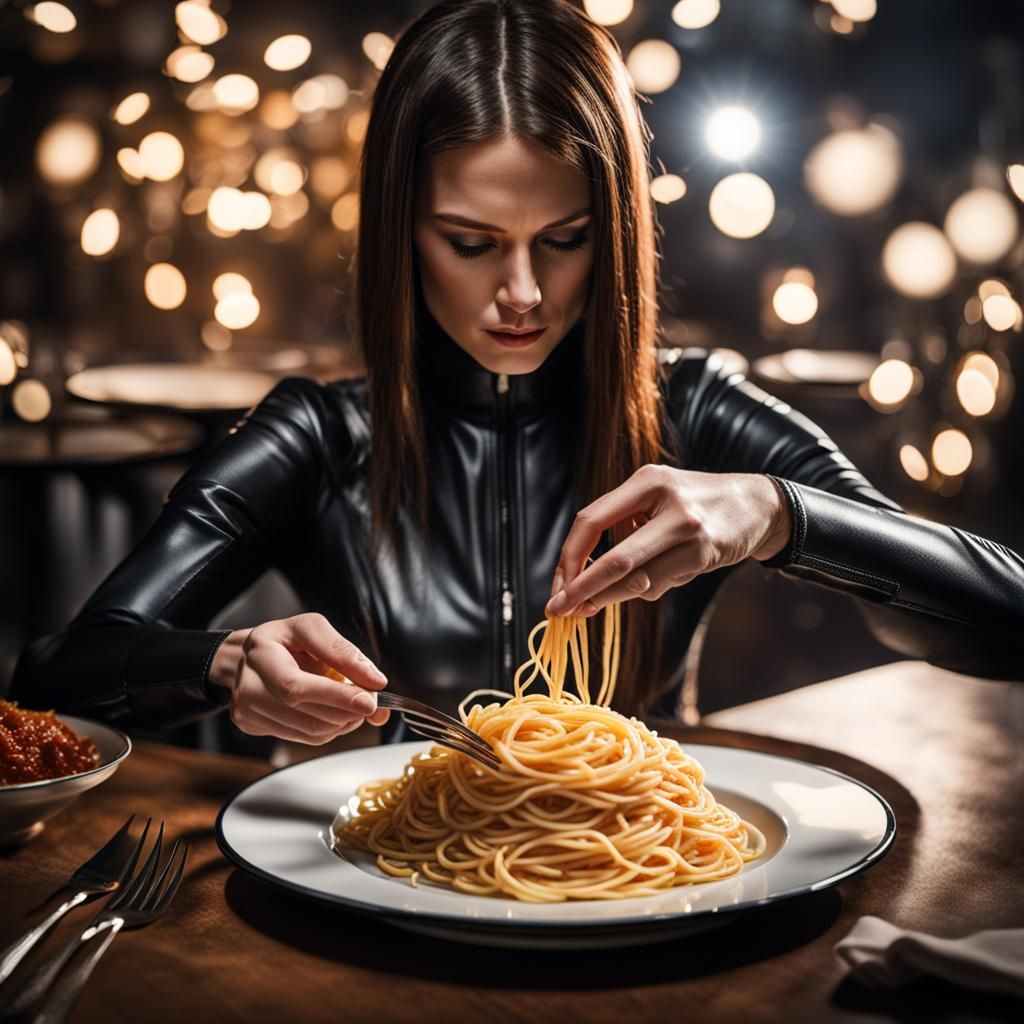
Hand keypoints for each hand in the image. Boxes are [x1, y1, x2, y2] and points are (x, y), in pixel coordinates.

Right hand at [208, 612, 389, 743]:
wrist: (247, 658)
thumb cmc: (281, 642)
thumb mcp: (310, 629)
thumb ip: (342, 651)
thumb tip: (374, 680)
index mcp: (261, 654)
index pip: (296, 686)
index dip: (336, 697)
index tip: (369, 701)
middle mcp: (249, 687)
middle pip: (304, 714)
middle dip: (347, 710)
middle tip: (371, 701)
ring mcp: (249, 712)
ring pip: (309, 731)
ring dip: (343, 722)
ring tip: (354, 704)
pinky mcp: (257, 728)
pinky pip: (305, 738)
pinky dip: (331, 728)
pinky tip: (336, 712)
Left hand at [544, 466, 791, 617]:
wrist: (757, 505)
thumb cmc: (695, 504)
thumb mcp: (657, 496)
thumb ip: (622, 523)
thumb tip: (578, 573)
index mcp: (646, 481)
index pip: (591, 520)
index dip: (569, 556)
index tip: (558, 584)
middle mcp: (667, 501)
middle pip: (613, 558)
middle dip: (581, 589)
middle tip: (558, 611)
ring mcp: (689, 529)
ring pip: (637, 578)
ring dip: (609, 597)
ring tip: (592, 605)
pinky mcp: (705, 553)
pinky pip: (661, 583)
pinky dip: (649, 588)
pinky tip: (662, 575)